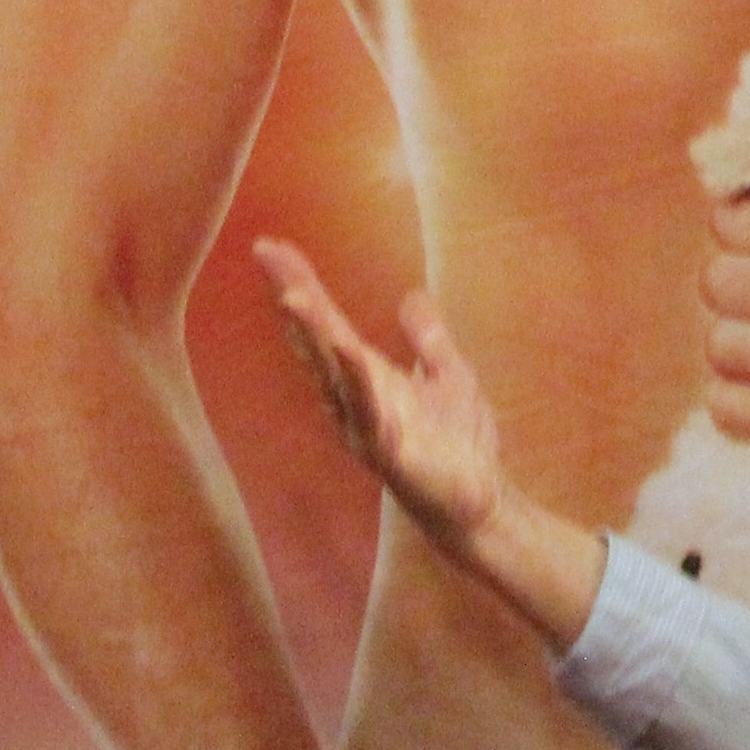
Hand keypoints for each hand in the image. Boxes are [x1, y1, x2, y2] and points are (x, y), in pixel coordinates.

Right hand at [257, 239, 506, 545]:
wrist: (483, 502)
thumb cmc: (459, 444)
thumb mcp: (448, 374)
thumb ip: (426, 338)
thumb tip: (411, 295)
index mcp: (370, 378)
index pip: (328, 324)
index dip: (301, 285)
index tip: (272, 247)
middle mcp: (357, 400)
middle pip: (318, 341)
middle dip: (294, 297)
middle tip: (267, 253)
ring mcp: (368, 427)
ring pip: (333, 375)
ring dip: (314, 336)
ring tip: (295, 296)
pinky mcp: (390, 453)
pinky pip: (370, 414)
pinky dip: (359, 383)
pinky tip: (349, 352)